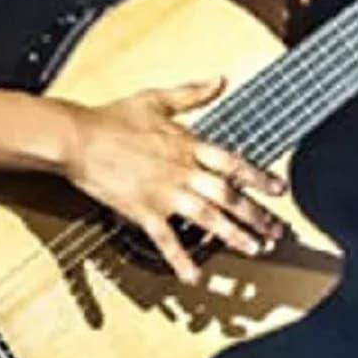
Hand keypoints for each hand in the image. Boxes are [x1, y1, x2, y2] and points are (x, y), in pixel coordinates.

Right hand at [59, 77, 287, 284]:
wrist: (78, 137)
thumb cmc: (113, 117)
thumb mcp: (157, 99)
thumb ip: (192, 93)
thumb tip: (220, 80)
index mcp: (189, 145)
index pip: (233, 163)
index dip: (259, 177)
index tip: (279, 190)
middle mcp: (183, 171)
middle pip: (228, 195)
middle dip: (255, 214)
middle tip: (274, 231)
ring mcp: (165, 193)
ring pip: (208, 217)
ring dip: (233, 235)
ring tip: (253, 249)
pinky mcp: (144, 211)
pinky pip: (167, 240)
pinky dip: (181, 260)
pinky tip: (195, 277)